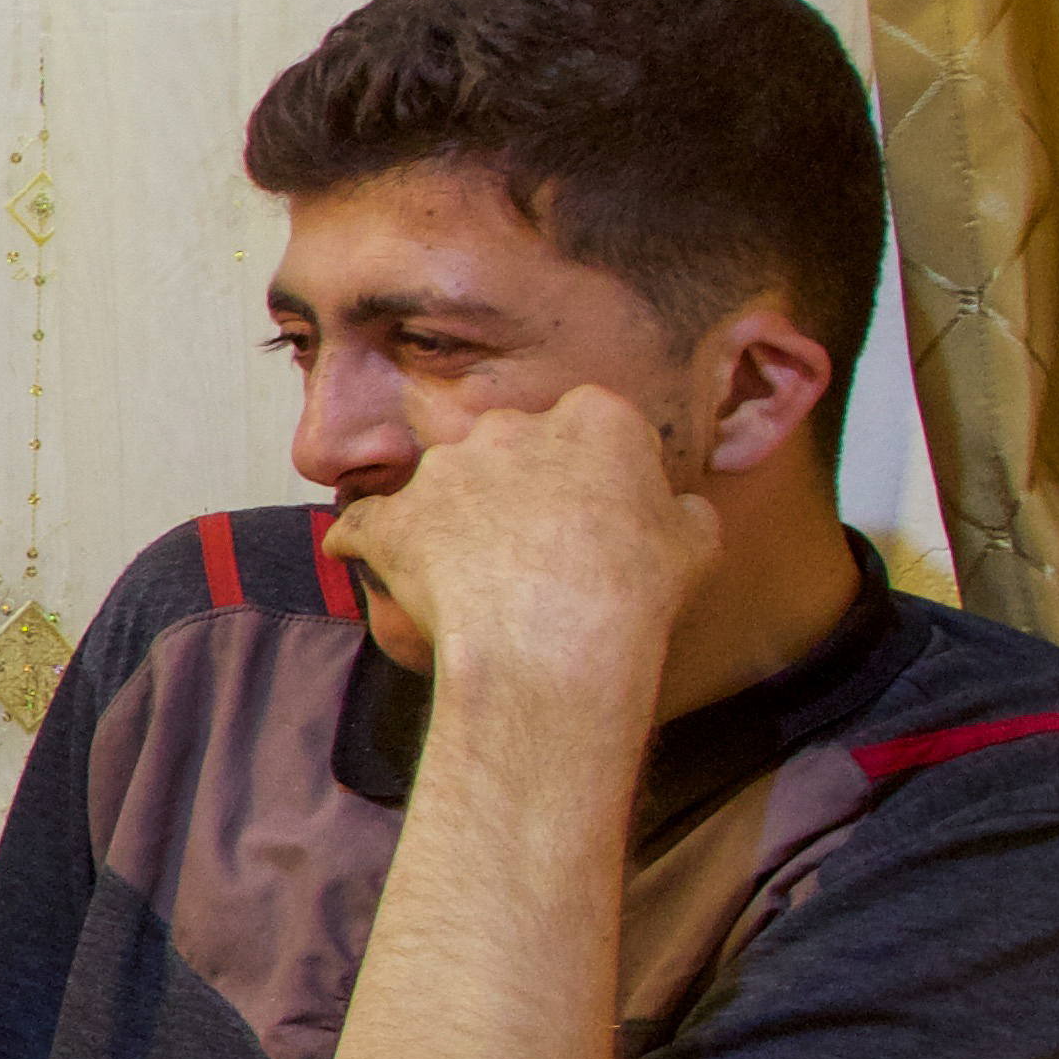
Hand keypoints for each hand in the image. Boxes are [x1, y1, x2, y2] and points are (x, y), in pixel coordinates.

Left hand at [322, 388, 708, 704]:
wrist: (552, 642)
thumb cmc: (633, 593)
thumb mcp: (697, 542)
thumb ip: (681, 508)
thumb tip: (675, 507)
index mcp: (596, 416)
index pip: (593, 427)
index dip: (597, 472)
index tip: (598, 511)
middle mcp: (511, 425)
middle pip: (514, 447)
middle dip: (520, 487)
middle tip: (535, 544)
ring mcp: (445, 468)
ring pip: (447, 483)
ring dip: (454, 517)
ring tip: (473, 574)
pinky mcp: (395, 515)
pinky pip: (367, 522)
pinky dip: (368, 540)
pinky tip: (362, 558)